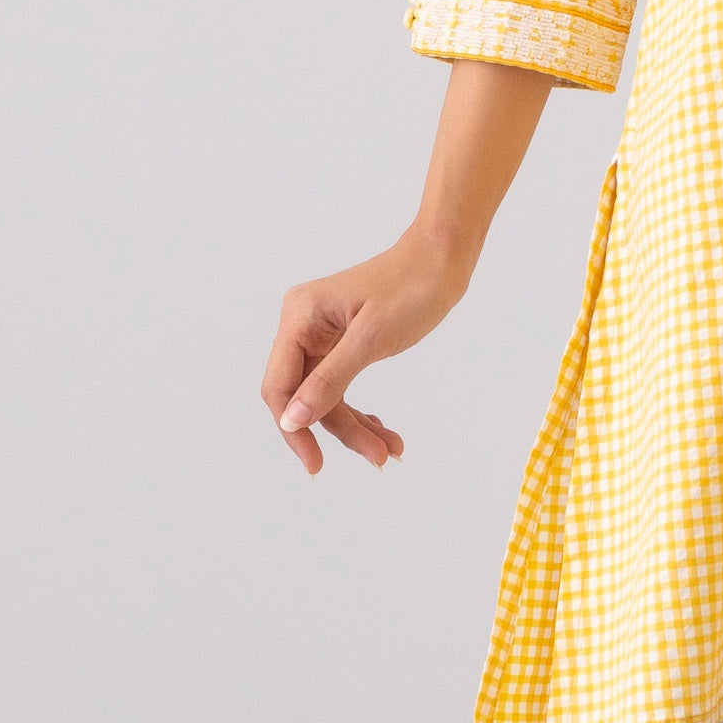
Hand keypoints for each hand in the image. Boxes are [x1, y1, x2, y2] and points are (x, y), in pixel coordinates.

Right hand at [261, 229, 466, 476]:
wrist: (443, 260)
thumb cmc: (410, 288)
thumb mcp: (370, 339)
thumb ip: (329, 381)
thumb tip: (291, 420)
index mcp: (300, 317)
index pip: (279, 385)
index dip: (293, 428)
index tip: (315, 463)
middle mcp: (304, 325)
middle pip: (305, 396)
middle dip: (339, 430)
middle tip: (378, 458)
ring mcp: (323, 335)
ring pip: (327, 397)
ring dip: (355, 426)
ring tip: (390, 450)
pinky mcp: (343, 342)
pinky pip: (342, 386)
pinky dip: (361, 411)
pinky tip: (384, 432)